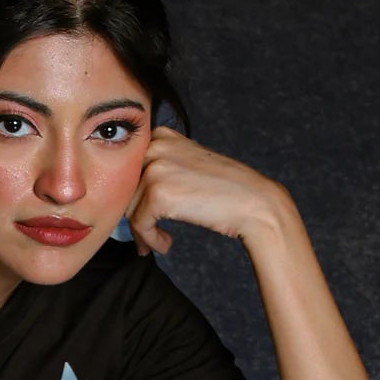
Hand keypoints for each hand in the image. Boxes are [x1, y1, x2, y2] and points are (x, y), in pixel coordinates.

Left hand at [123, 126, 289, 256]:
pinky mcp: (159, 193)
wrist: (253, 203)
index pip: (128, 170)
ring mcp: (156, 168)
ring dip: (143, 232)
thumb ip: (159, 168)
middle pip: (125, 189)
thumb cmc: (223, 190)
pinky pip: (139, 224)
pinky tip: (165, 245)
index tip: (144, 217)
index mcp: (161, 135)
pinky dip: (150, 240)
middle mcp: (156, 145)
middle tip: (148, 237)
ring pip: (129, 208)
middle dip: (134, 216)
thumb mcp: (187, 165)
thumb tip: (126, 195)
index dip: (132, 197)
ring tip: (161, 242)